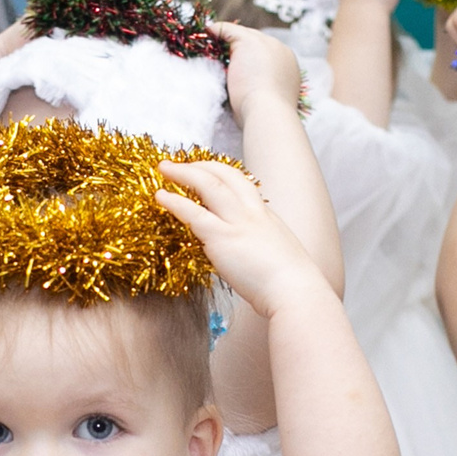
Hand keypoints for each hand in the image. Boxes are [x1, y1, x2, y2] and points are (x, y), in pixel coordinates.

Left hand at [155, 160, 326, 315]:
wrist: (295, 292)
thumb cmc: (291, 284)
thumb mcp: (280, 256)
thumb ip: (262, 248)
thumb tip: (252, 255)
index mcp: (267, 215)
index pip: (241, 182)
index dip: (220, 172)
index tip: (204, 170)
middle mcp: (252, 212)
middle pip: (223, 175)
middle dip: (199, 165)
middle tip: (178, 163)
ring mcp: (237, 222)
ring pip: (207, 185)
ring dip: (183, 173)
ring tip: (163, 168)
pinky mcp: (222, 238)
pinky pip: (193, 213)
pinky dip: (175, 201)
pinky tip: (161, 197)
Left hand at [215, 21, 302, 123]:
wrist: (268, 113)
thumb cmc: (264, 116)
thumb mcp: (265, 102)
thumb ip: (258, 91)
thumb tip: (241, 93)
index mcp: (288, 66)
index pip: (267, 55)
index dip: (251, 60)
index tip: (236, 68)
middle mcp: (281, 50)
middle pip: (256, 42)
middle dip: (238, 49)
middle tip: (220, 57)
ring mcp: (266, 43)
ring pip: (243, 36)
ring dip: (227, 40)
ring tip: (210, 46)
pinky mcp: (248, 42)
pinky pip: (229, 30)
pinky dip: (217, 31)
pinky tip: (207, 33)